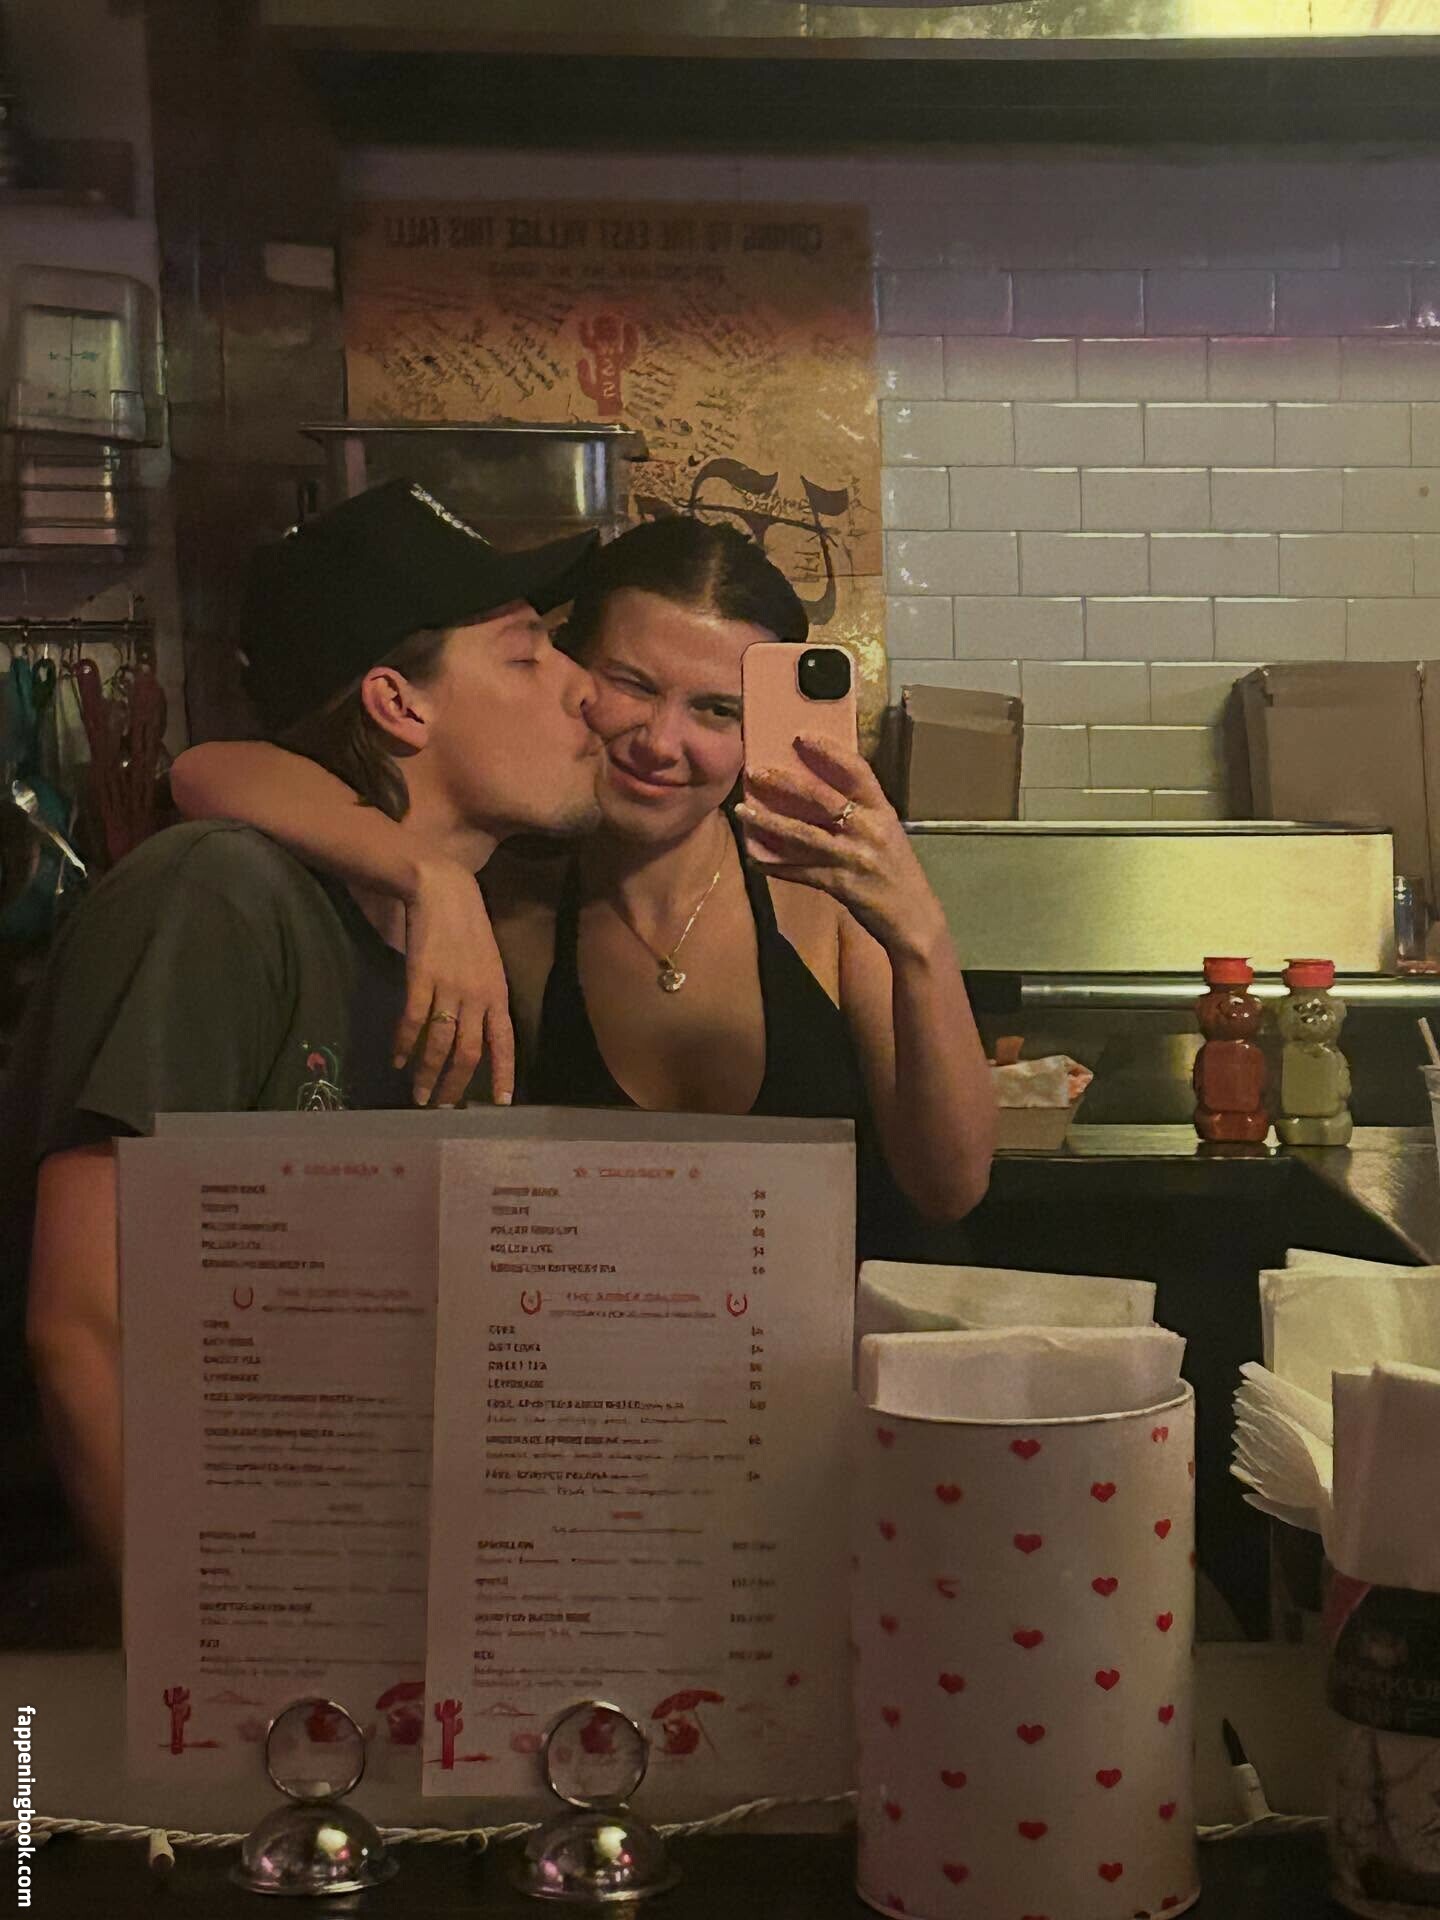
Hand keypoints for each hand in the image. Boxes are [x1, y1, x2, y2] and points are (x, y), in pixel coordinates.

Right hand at [393, 861, 514, 1107]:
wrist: (444, 890)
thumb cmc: (468, 927)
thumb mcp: (488, 966)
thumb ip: (485, 1000)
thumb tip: (478, 1035)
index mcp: (498, 994)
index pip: (504, 1043)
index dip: (503, 1074)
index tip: (500, 1104)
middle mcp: (477, 995)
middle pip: (469, 1052)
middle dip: (456, 1086)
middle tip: (442, 1108)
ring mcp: (449, 987)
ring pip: (439, 1043)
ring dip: (427, 1073)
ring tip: (417, 1095)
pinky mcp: (421, 977)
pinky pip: (412, 1020)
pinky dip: (403, 1044)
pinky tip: (396, 1060)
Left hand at [735, 734, 946, 960]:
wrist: (914, 918)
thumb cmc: (896, 870)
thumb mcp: (886, 832)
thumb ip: (860, 811)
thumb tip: (817, 789)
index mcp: (882, 811)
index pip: (857, 771)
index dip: (829, 751)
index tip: (801, 736)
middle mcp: (869, 830)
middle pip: (822, 799)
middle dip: (785, 783)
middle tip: (755, 771)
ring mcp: (854, 858)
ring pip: (804, 835)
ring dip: (768, 822)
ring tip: (742, 810)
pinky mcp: (840, 884)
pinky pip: (800, 871)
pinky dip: (775, 864)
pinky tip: (753, 855)